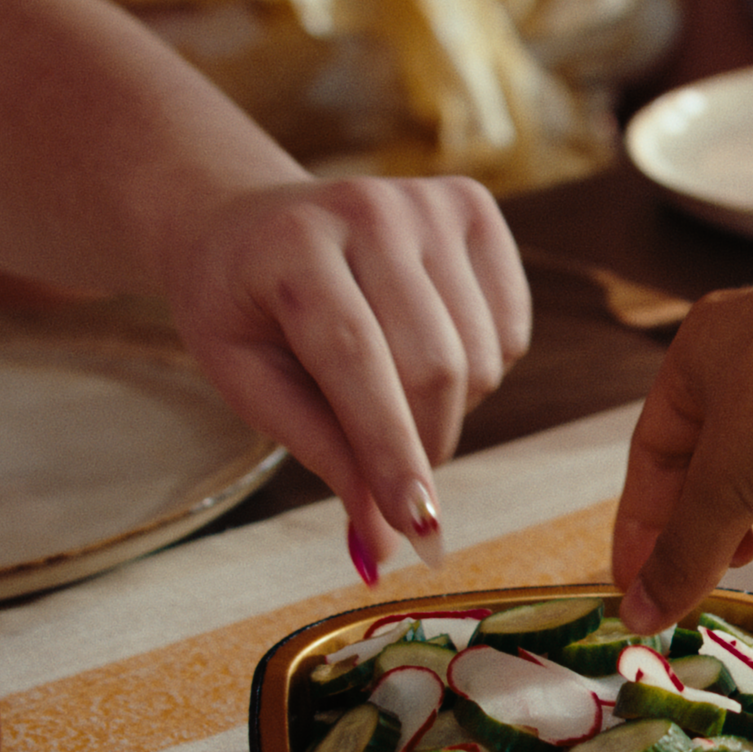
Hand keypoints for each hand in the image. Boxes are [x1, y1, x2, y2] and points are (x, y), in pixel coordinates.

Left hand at [159, 175, 530, 573]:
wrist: (248, 222)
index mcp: (293, 244)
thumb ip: (322, 454)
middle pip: (434, 364)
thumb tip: (383, 550)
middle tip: (399, 485)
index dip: (392, 450)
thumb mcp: (249, 384)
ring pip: (482, 357)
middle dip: (425, 447)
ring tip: (392, 393)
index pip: (357, 359)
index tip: (419, 531)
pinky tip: (427, 352)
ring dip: (450, 410)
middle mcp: (370, 208)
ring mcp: (429, 201)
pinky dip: (482, 368)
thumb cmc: (241, 311)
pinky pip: (511, 331)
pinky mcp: (475, 206)